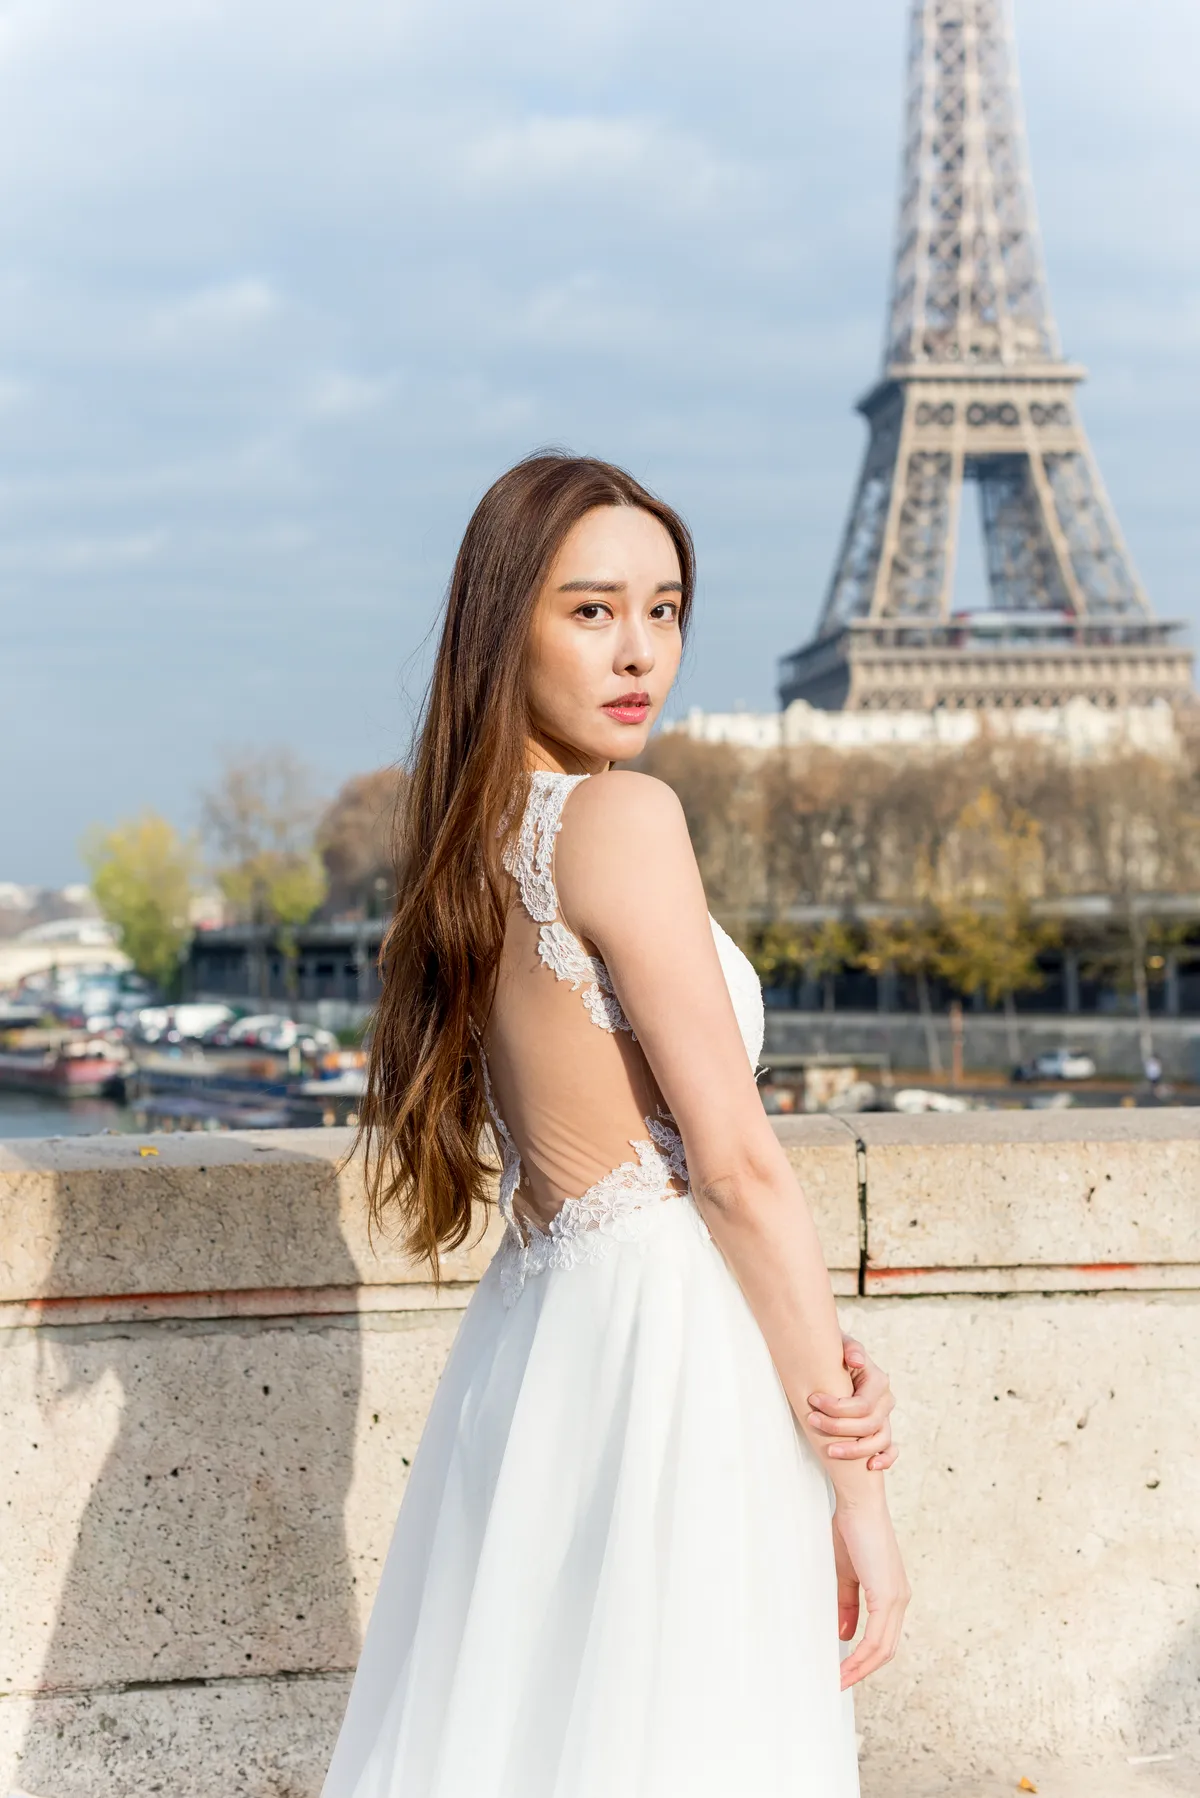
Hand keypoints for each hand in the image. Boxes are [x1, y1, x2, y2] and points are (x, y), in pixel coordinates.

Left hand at [805, 1334, 896, 1470]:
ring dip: (855, 1450)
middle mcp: (885, 1401)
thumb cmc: (836, 1355)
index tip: (812, 1401)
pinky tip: (870, 1467)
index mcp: (878, 1381)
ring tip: (829, 1451)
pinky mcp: (882, 1432)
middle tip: (811, 1421)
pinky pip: (890, 1450)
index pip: (862, 1404)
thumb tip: (856, 1361)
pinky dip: (885, 1459)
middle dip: (838, 1427)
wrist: (836, 1363)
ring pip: (880, 1441)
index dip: (837, 1408)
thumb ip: (850, 1348)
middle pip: (869, 1425)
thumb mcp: (841, 1344)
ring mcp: (885, 1418)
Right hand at [832, 1497, 908, 1688]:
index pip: (883, 1637)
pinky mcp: (887, 1595)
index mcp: (892, 1592)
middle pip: (886, 1649)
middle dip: (863, 1670)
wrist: (859, 1503)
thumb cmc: (852, 1529)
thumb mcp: (846, 1573)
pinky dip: (861, 1656)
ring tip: (839, 1680)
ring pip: (884, 1648)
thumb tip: (847, 1635)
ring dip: (861, 1668)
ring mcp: (896, 1598)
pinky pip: (876, 1638)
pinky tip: (846, 1665)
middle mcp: (900, 1598)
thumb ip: (848, 1604)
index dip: (865, 1658)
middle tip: (841, 1682)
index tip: (845, 1670)